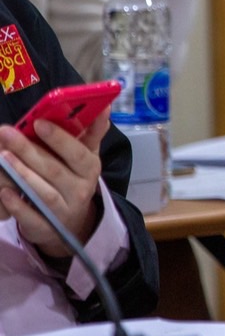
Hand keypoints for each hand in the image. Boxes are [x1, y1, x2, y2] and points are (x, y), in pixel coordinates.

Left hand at [0, 111, 110, 257]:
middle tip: (7, 133)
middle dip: (29, 151)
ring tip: (2, 157)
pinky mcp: (46, 228)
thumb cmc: (73, 179)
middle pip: (54, 170)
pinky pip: (31, 217)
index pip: (77, 153)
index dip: (59, 139)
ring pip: (42, 193)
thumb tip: (104, 107)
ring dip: (22, 174)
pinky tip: (4, 191)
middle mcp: (80, 190)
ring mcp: (63, 211)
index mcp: (90, 169)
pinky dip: (17, 205)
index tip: (39, 123)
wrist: (70, 222)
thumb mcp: (85, 156)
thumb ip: (91, 132)